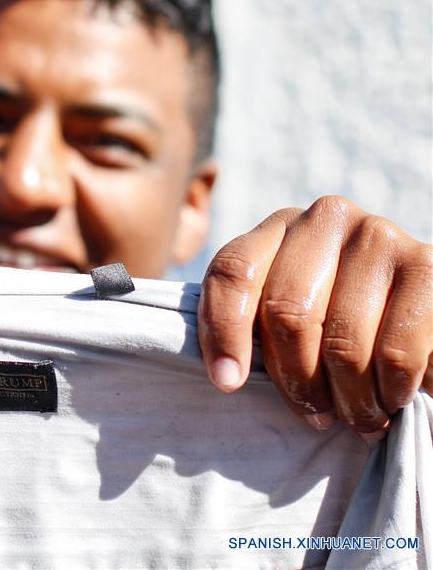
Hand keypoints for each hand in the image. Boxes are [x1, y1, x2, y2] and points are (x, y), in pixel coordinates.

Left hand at [198, 196, 431, 441]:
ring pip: (342, 343)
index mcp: (279, 227)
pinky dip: (390, 391)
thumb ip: (249, 325)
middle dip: (298, 381)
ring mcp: (380, 236)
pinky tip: (391, 398)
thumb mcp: (282, 311)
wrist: (416, 309)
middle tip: (315, 415)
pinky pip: (395, 353)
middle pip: (286, 313)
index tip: (227, 384)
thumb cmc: (335, 319)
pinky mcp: (427, 267)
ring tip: (356, 417)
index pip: (232, 272)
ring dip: (348, 399)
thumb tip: (227, 377)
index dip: (222, 332)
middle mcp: (327, 219)